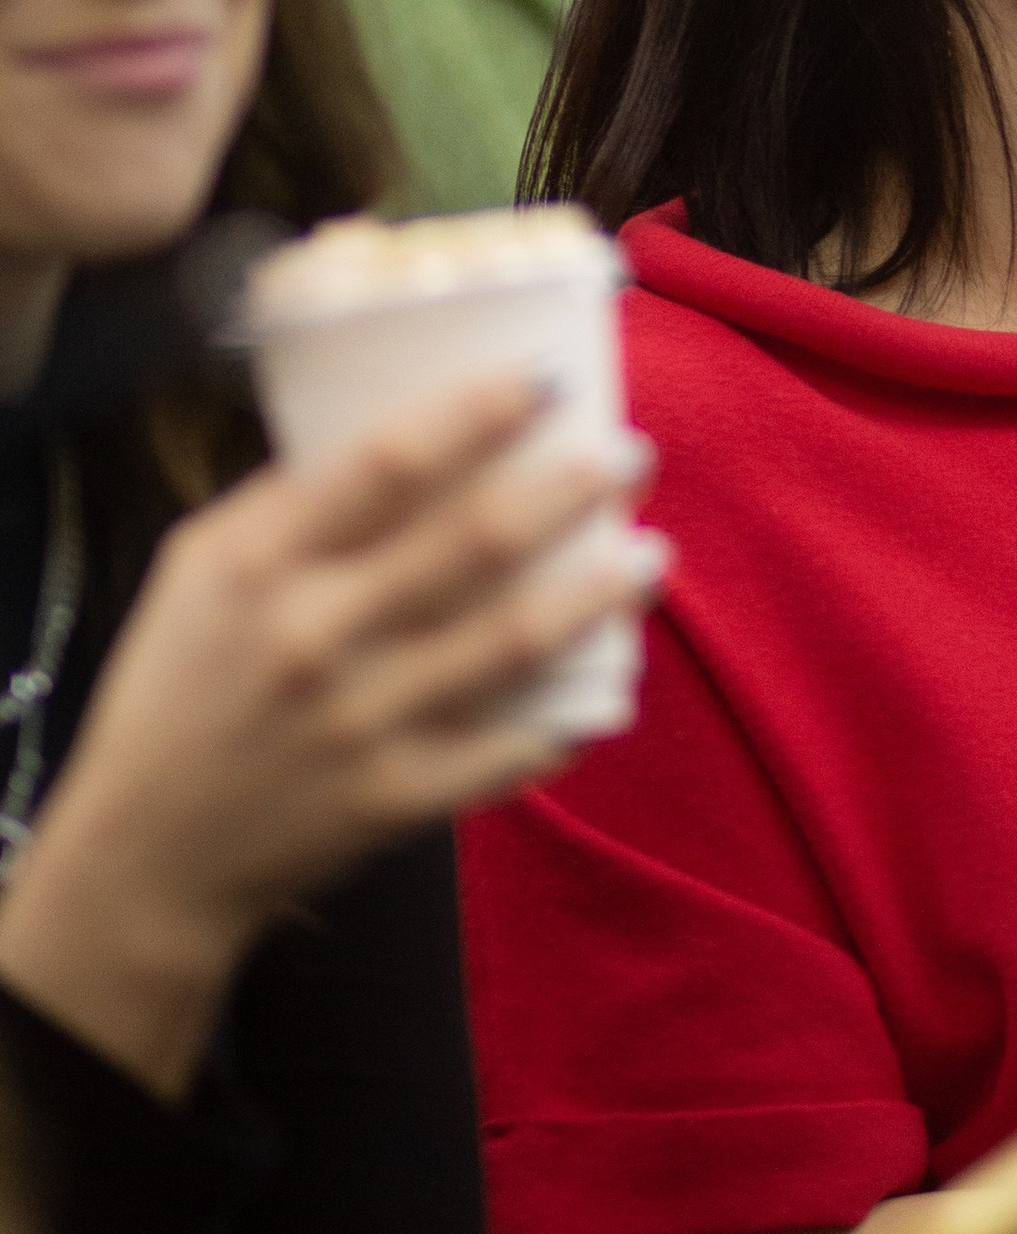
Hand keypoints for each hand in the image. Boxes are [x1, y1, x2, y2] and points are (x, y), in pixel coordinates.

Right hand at [0, 374, 659, 1097]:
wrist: (148, 854)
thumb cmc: (179, 685)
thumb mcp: (199, 569)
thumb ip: (288, 499)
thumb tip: (397, 421)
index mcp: (258, 564)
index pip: (382, 466)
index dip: (473, 415)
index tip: (545, 379)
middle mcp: (312, 637)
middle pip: (467, 545)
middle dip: (565, 492)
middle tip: (630, 455)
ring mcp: (359, 723)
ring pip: (507, 644)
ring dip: (593, 594)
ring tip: (651, 551)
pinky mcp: (393, 798)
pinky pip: (504, 752)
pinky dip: (566, 719)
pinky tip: (612, 677)